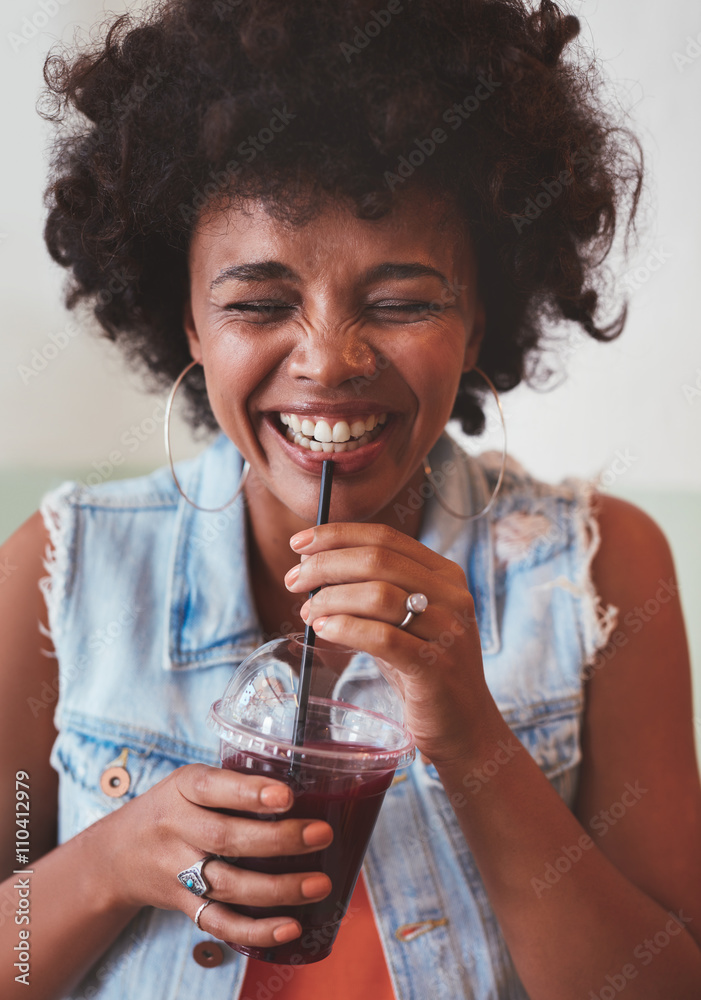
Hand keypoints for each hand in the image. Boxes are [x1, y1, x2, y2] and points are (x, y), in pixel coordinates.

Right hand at [102, 764, 333, 948]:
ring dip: (278, 888)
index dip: (249, 793)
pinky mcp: (183, 906)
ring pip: (227, 885)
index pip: (212, 787)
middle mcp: (175, 829)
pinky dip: (255, 930)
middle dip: (278, 840)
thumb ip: (234, 784)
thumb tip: (308, 787)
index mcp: (181, 789)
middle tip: (322, 834)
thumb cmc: (173, 808)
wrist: (116, 854)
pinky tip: (290, 926)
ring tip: (319, 884)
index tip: (287, 795)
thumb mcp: (190, 781)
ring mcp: (177, 872)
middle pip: (225, 838)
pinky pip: (219, 923)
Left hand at [286, 522, 496, 765]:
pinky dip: (345, 628)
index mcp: (445, 575)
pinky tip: (323, 629)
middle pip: (378, 559)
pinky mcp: (436, 667)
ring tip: (307, 613)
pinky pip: (381, 637)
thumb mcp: (403, 620)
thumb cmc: (422, 669)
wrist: (465, 727)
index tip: (299, 543)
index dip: (337, 535)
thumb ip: (372, 591)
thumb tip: (315, 567)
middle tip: (293, 580)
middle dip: (325, 564)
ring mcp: (448, 631)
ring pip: (378, 594)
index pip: (386, 537)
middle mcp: (452, 596)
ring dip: (331, 598)